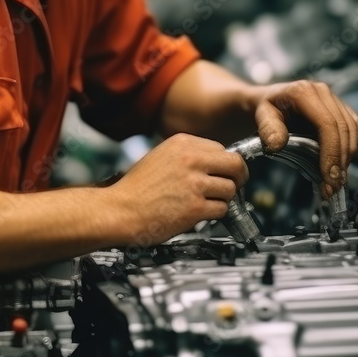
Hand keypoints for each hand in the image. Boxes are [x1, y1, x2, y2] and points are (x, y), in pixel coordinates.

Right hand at [111, 133, 248, 243]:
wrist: (119, 210)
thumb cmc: (136, 188)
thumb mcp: (161, 157)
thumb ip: (188, 155)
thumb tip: (216, 162)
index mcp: (182, 143)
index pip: (222, 148)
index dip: (225, 163)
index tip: (224, 172)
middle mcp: (190, 160)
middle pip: (236, 165)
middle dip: (238, 177)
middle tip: (234, 185)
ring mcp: (194, 184)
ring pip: (231, 189)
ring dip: (223, 198)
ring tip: (208, 202)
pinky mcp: (195, 208)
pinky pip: (222, 209)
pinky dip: (215, 213)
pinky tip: (200, 213)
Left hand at [250, 79, 357, 198]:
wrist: (269, 101)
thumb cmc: (265, 109)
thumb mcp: (261, 117)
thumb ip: (268, 129)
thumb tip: (277, 145)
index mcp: (304, 92)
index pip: (327, 124)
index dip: (331, 152)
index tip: (328, 177)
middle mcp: (323, 92)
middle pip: (343, 129)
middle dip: (340, 161)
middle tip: (332, 187)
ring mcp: (334, 99)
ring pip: (352, 131)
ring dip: (347, 158)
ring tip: (335, 181)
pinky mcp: (341, 109)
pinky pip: (354, 130)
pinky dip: (350, 150)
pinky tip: (340, 166)